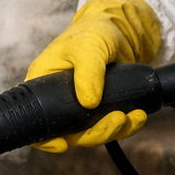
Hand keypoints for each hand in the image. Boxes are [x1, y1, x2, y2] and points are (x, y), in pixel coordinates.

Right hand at [24, 0, 160, 152]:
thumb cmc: (93, 31)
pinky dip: (126, 125)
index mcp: (44, 84)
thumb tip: (89, 103)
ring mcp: (81, 106)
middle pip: (71, 132)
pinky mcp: (102, 107)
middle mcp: (59, 100)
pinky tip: (138, 116)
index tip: (62, 145)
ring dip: (114, 130)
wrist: (119, 30)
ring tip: (134, 117)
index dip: (45, 139)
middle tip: (117, 120)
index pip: (36, 119)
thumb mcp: (88, 46)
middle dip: (96, 133)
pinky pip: (110, 125)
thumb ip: (88, 71)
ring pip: (93, 132)